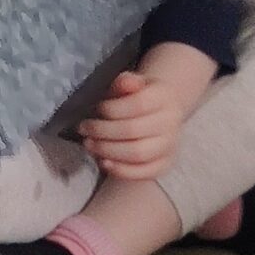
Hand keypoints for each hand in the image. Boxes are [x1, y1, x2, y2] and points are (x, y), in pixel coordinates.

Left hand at [78, 65, 197, 181]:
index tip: (95, 109)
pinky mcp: (165, 164)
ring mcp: (169, 146)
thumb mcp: (131, 84)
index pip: (137, 104)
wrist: (161, 113)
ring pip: (137, 153)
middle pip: (133, 130)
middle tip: (84, 129)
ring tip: (89, 144)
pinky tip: (103, 162)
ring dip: (107, 151)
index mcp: (164, 97)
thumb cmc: (138, 97)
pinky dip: (121, 170)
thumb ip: (125, 82)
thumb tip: (125, 82)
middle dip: (102, 131)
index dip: (111, 109)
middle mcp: (171, 122)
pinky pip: (143, 173)